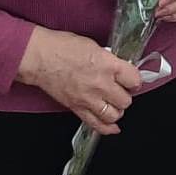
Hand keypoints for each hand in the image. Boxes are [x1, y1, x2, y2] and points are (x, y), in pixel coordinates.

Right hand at [15, 27, 142, 134]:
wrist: (40, 58)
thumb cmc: (62, 47)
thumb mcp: (94, 46)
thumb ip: (109, 60)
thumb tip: (118, 68)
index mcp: (108, 65)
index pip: (134, 79)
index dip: (135, 80)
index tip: (132, 79)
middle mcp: (101, 84)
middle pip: (126, 100)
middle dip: (125, 95)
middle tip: (121, 90)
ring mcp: (89, 99)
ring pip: (114, 115)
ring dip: (117, 110)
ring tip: (114, 104)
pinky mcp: (77, 108)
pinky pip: (96, 124)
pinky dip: (107, 128)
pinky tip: (113, 127)